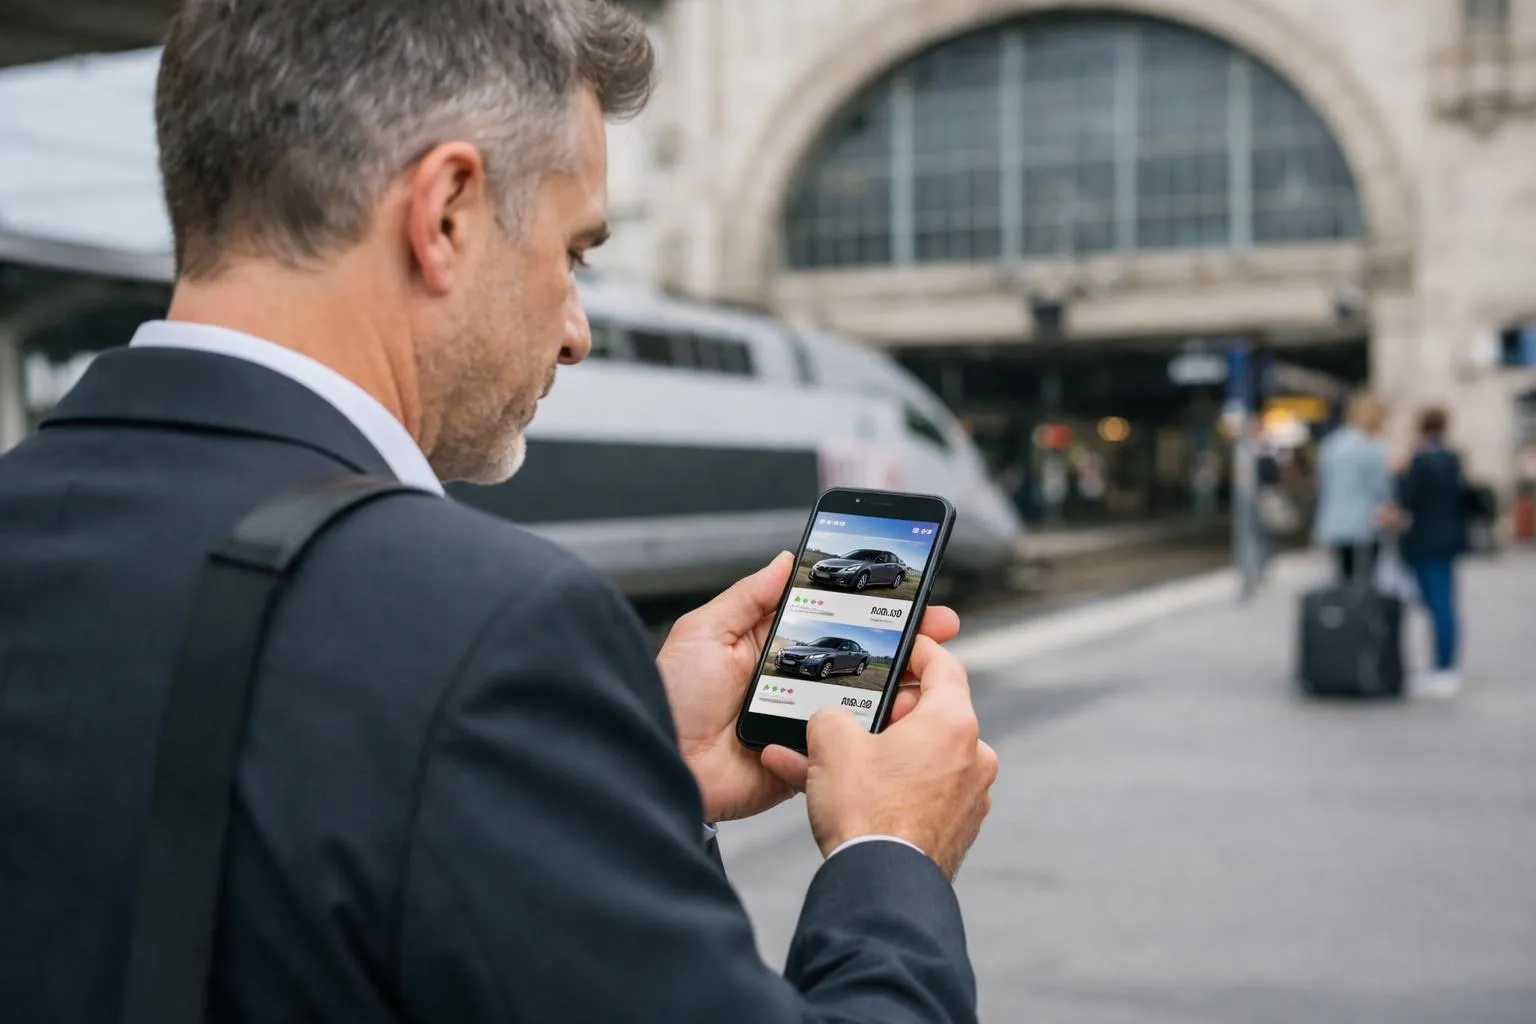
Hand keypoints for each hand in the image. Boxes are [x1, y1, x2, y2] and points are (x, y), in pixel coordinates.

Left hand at [655, 551, 960, 823]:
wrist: (661, 763)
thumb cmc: (671, 697)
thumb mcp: (704, 632)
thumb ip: (749, 596)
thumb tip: (787, 559)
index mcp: (772, 648)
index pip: (833, 621)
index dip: (871, 610)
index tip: (910, 594)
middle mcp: (793, 684)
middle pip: (860, 661)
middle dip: (904, 646)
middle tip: (940, 631)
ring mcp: (803, 723)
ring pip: (863, 705)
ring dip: (899, 690)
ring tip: (930, 676)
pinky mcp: (805, 760)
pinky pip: (847, 750)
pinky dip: (874, 738)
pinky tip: (900, 721)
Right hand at [762, 635, 997, 880]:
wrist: (881, 889)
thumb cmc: (868, 816)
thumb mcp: (831, 744)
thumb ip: (831, 716)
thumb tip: (831, 722)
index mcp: (952, 723)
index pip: (944, 666)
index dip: (919, 650)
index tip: (904, 647)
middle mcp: (972, 758)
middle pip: (929, 717)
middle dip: (886, 714)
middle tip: (852, 714)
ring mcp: (968, 798)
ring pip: (917, 760)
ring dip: (877, 756)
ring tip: (826, 763)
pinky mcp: (955, 831)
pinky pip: (916, 796)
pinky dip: (885, 790)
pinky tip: (841, 797)